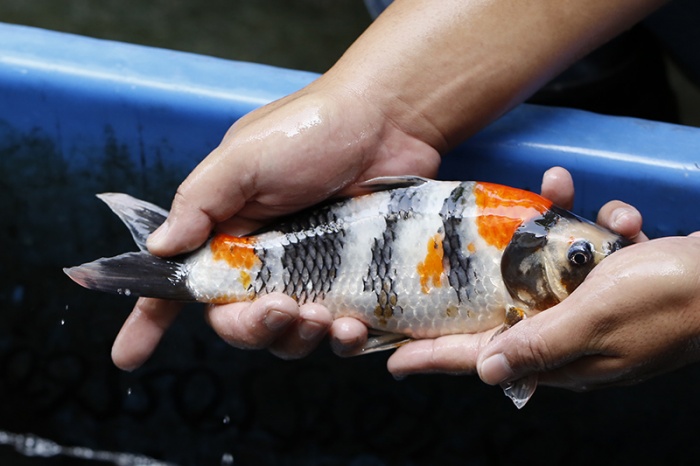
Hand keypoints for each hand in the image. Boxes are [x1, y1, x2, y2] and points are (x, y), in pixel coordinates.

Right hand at [111, 81, 439, 369]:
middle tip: (280, 309)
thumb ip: (200, 203)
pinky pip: (335, 332)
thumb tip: (159, 249)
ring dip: (296, 337)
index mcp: (226, 229)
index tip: (128, 356)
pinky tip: (351, 327)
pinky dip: (340, 340)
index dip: (150, 320)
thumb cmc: (311, 130)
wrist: (389, 122)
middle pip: (235, 320)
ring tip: (322, 317)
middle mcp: (261, 258)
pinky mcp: (348, 283)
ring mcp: (307, 274)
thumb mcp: (244, 157)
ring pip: (285, 334)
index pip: (181, 281)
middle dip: (251, 328)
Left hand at [387, 166, 682, 390]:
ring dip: (550, 227)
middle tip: (461, 239)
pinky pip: (585, 255)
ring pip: (543, 270)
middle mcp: (568, 337)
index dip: (436, 359)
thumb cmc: (673, 299)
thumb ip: (540, 344)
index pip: (481, 360)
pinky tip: (621, 217)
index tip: (394, 359)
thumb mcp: (597, 319)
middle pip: (502, 309)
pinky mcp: (612, 284)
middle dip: (485, 270)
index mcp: (561, 357)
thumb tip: (487, 370)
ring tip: (561, 190)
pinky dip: (598, 230)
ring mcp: (590, 309)